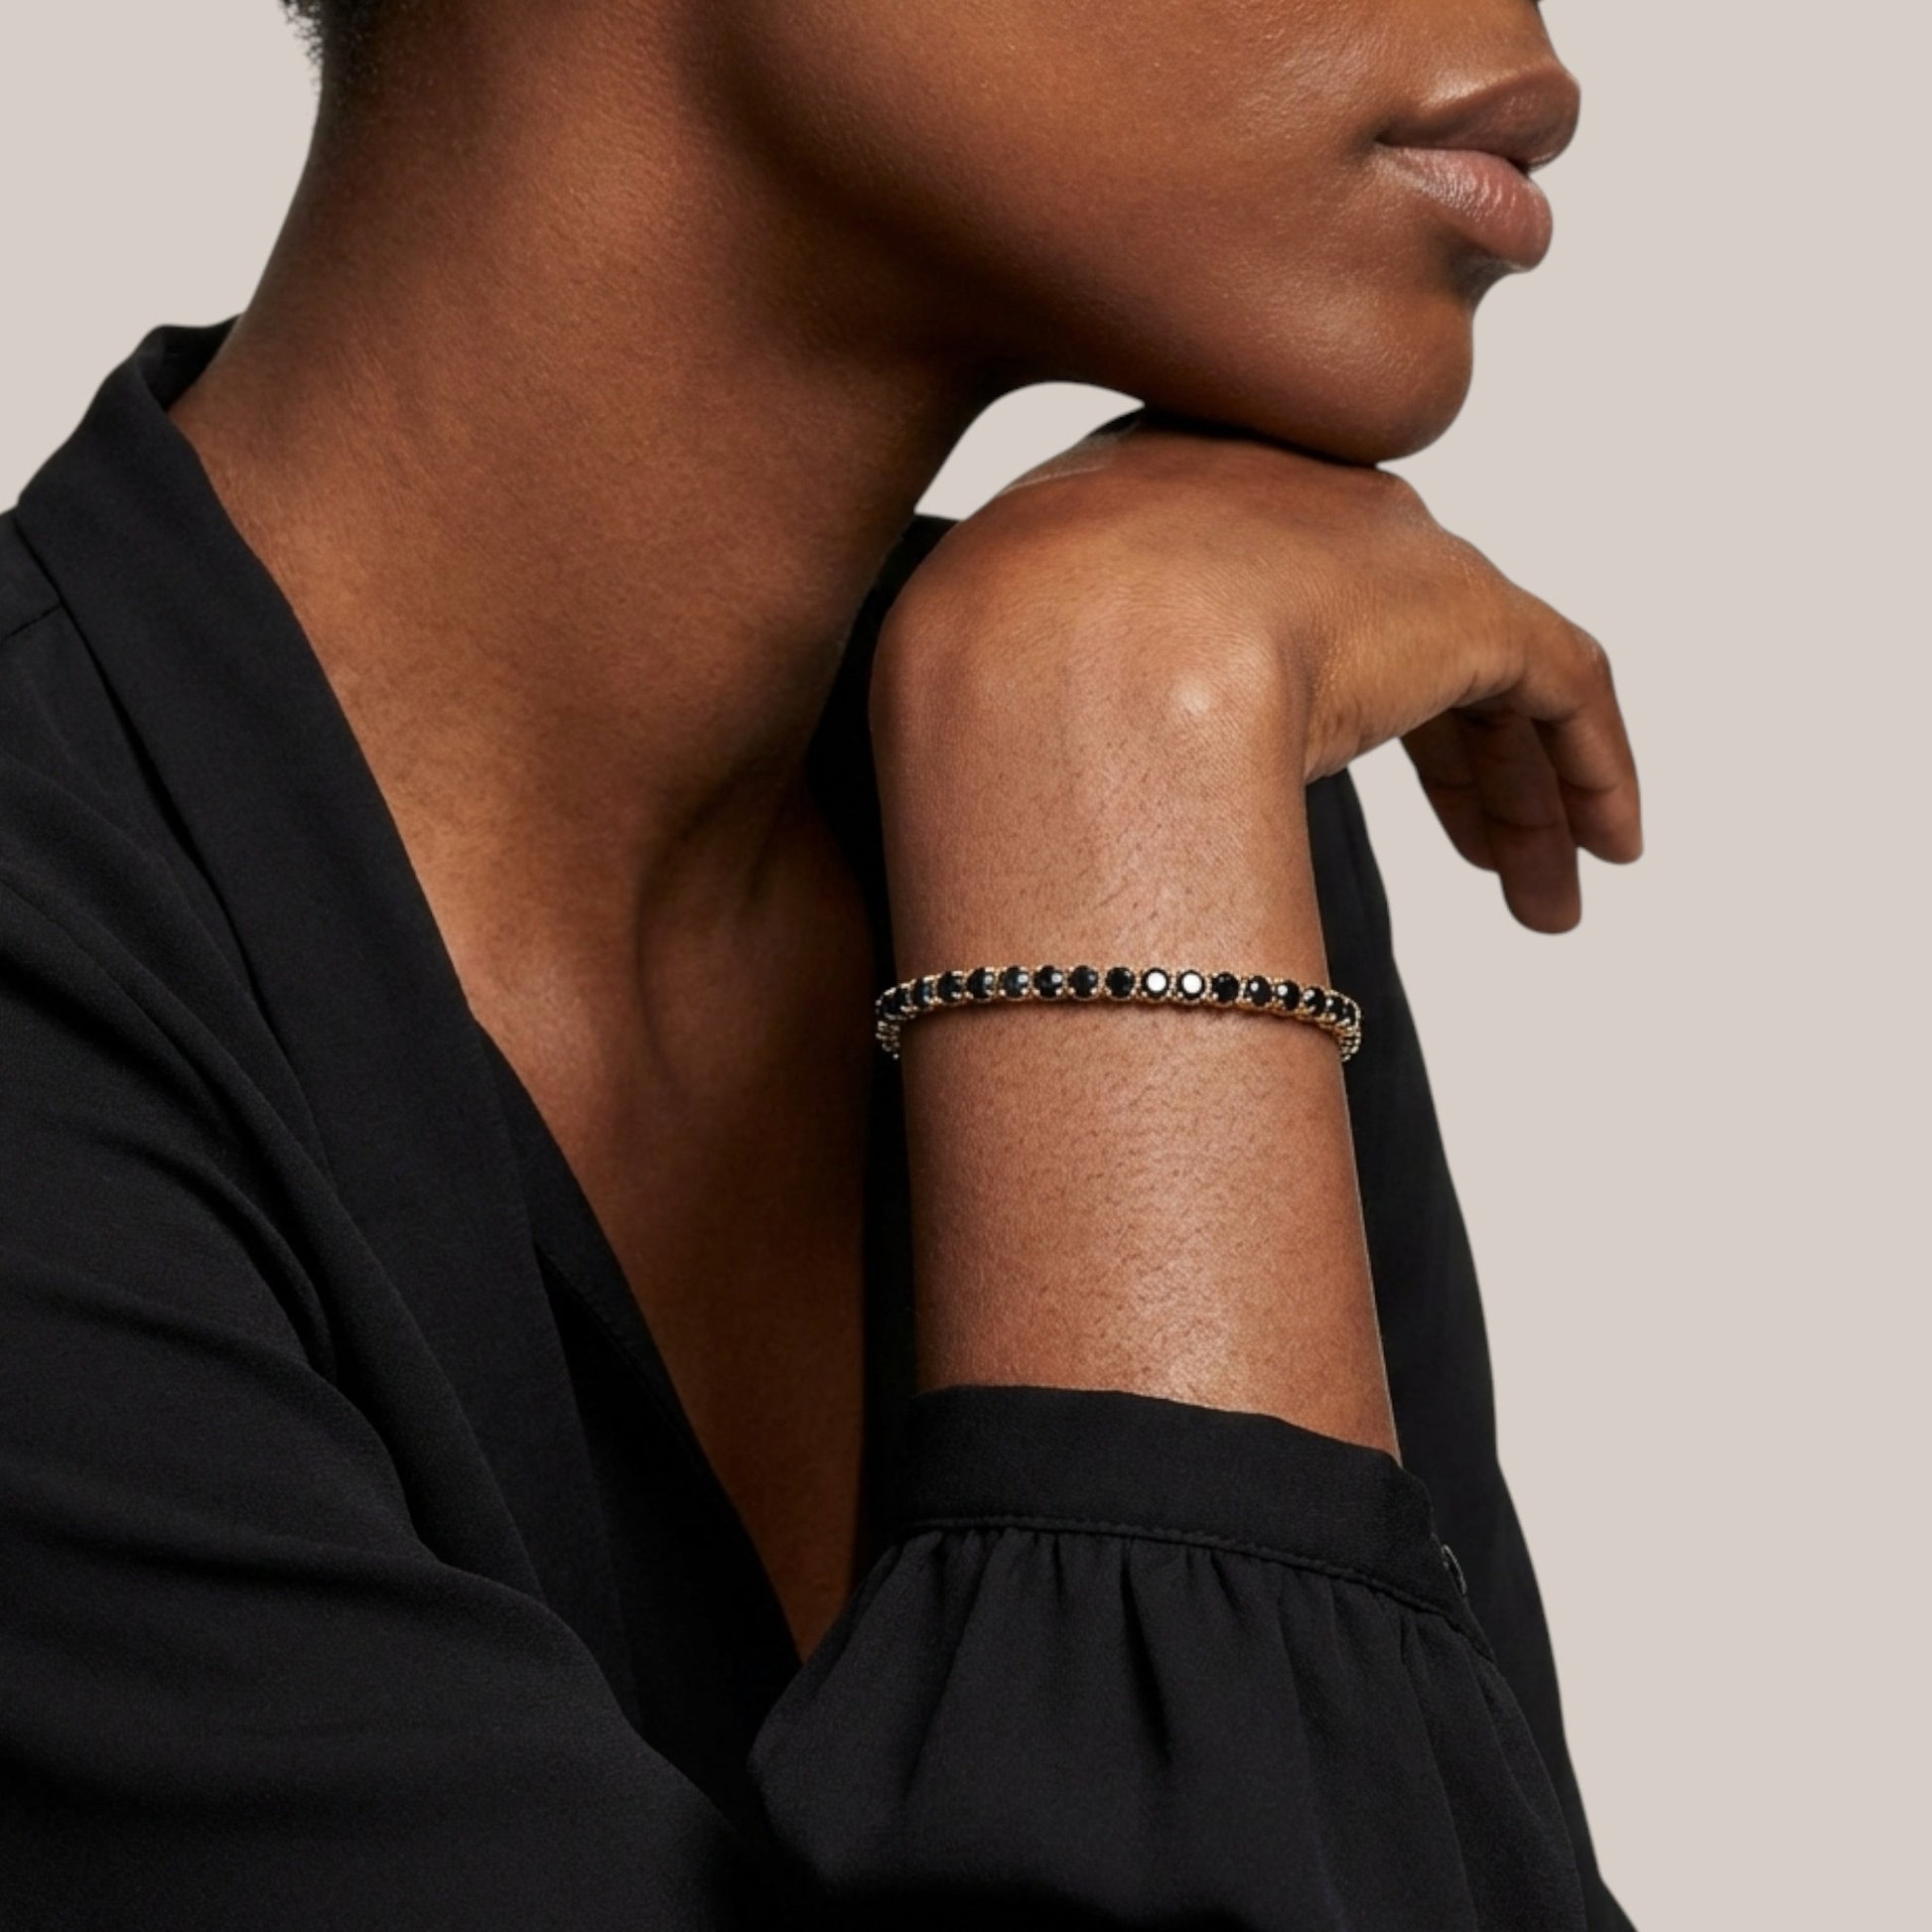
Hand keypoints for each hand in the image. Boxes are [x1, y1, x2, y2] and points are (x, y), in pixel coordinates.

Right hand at [874, 413, 1640, 936]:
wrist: (1060, 651)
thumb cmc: (983, 674)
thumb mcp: (980, 669)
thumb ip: (1025, 700)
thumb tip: (1007, 797)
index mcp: (1160, 495)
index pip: (1269, 583)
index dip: (1312, 693)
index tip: (1321, 774)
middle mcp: (1286, 496)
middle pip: (1393, 627)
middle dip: (1443, 753)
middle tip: (1477, 850)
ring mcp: (1376, 541)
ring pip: (1482, 669)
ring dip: (1513, 790)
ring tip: (1542, 895)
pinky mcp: (1459, 604)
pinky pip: (1559, 684)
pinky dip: (1589, 764)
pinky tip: (1605, 846)